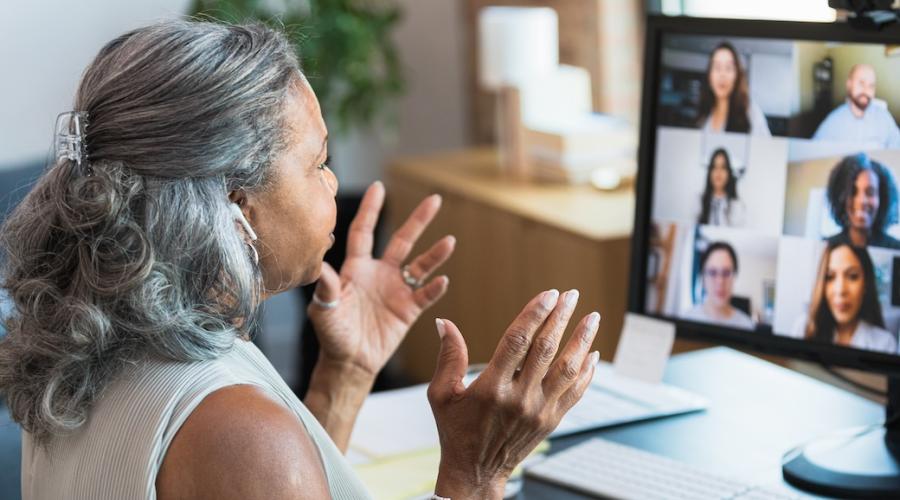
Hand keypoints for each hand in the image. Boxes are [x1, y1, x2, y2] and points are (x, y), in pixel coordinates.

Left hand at [308, 181, 455, 377]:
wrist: (349, 361)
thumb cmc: (332, 334)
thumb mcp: (323, 309)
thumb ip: (326, 286)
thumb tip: (320, 265)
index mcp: (357, 268)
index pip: (364, 231)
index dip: (371, 210)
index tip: (379, 187)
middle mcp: (380, 273)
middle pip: (402, 240)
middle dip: (419, 220)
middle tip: (435, 199)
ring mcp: (396, 290)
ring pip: (420, 265)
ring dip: (435, 254)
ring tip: (450, 241)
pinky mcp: (408, 310)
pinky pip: (425, 295)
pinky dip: (435, 288)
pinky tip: (442, 280)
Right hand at [427, 289, 600, 498]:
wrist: (476, 471)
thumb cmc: (456, 430)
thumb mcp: (442, 394)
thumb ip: (448, 357)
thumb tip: (444, 323)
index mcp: (491, 388)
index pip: (517, 342)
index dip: (534, 314)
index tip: (549, 294)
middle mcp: (519, 399)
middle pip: (546, 350)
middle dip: (560, 318)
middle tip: (571, 295)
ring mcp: (539, 411)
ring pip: (567, 369)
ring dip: (582, 341)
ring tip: (592, 318)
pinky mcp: (551, 421)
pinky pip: (575, 392)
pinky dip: (586, 371)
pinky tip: (592, 353)